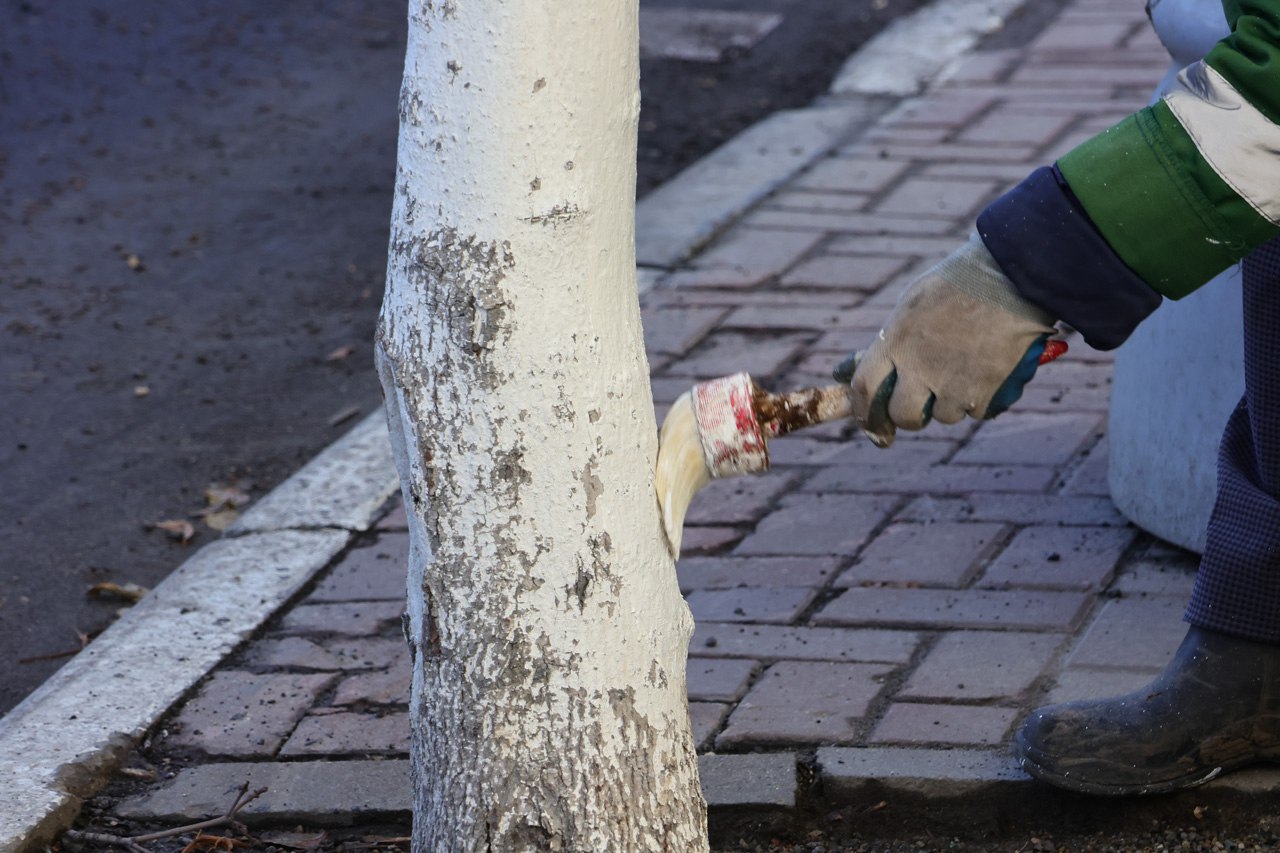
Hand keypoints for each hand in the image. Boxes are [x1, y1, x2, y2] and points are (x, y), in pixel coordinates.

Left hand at [842, 234, 1056, 447]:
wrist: (1012, 276)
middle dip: (907, 418)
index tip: (871, 425)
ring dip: (948, 405)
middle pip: (903, 415)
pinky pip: (976, 411)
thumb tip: (844, 371)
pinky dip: (978, 400)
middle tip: (916, 409)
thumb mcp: (909, 305)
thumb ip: (884, 342)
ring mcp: (954, 382)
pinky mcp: (986, 390)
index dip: (864, 413)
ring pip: (943, 416)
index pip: (865, 390)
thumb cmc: (956, 285)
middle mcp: (920, 367)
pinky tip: (983, 374)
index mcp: (895, 342)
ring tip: (960, 373)